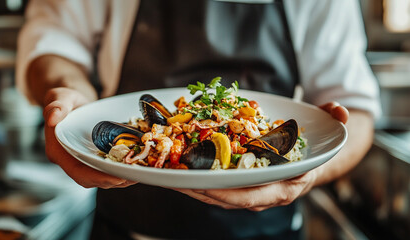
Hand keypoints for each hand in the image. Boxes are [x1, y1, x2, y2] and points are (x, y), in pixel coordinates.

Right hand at [43, 87, 135, 188]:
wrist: (73, 101)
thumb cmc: (65, 99)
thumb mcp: (60, 97)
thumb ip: (56, 106)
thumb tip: (52, 117)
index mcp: (59, 152)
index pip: (78, 172)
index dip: (98, 178)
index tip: (117, 178)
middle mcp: (71, 160)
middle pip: (93, 178)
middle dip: (114, 180)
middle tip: (134, 176)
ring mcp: (84, 159)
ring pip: (102, 175)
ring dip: (121, 178)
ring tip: (140, 173)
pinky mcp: (95, 156)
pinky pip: (109, 166)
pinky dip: (122, 168)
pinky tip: (138, 165)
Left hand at [175, 102, 348, 210]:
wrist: (317, 157)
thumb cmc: (318, 145)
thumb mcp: (330, 130)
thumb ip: (335, 119)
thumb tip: (339, 110)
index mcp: (286, 185)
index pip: (255, 196)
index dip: (230, 193)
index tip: (205, 186)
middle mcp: (266, 192)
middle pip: (229, 198)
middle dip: (202, 190)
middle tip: (176, 178)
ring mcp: (253, 190)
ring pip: (220, 194)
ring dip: (195, 186)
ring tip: (169, 174)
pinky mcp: (243, 182)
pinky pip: (219, 184)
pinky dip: (200, 178)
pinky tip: (181, 167)